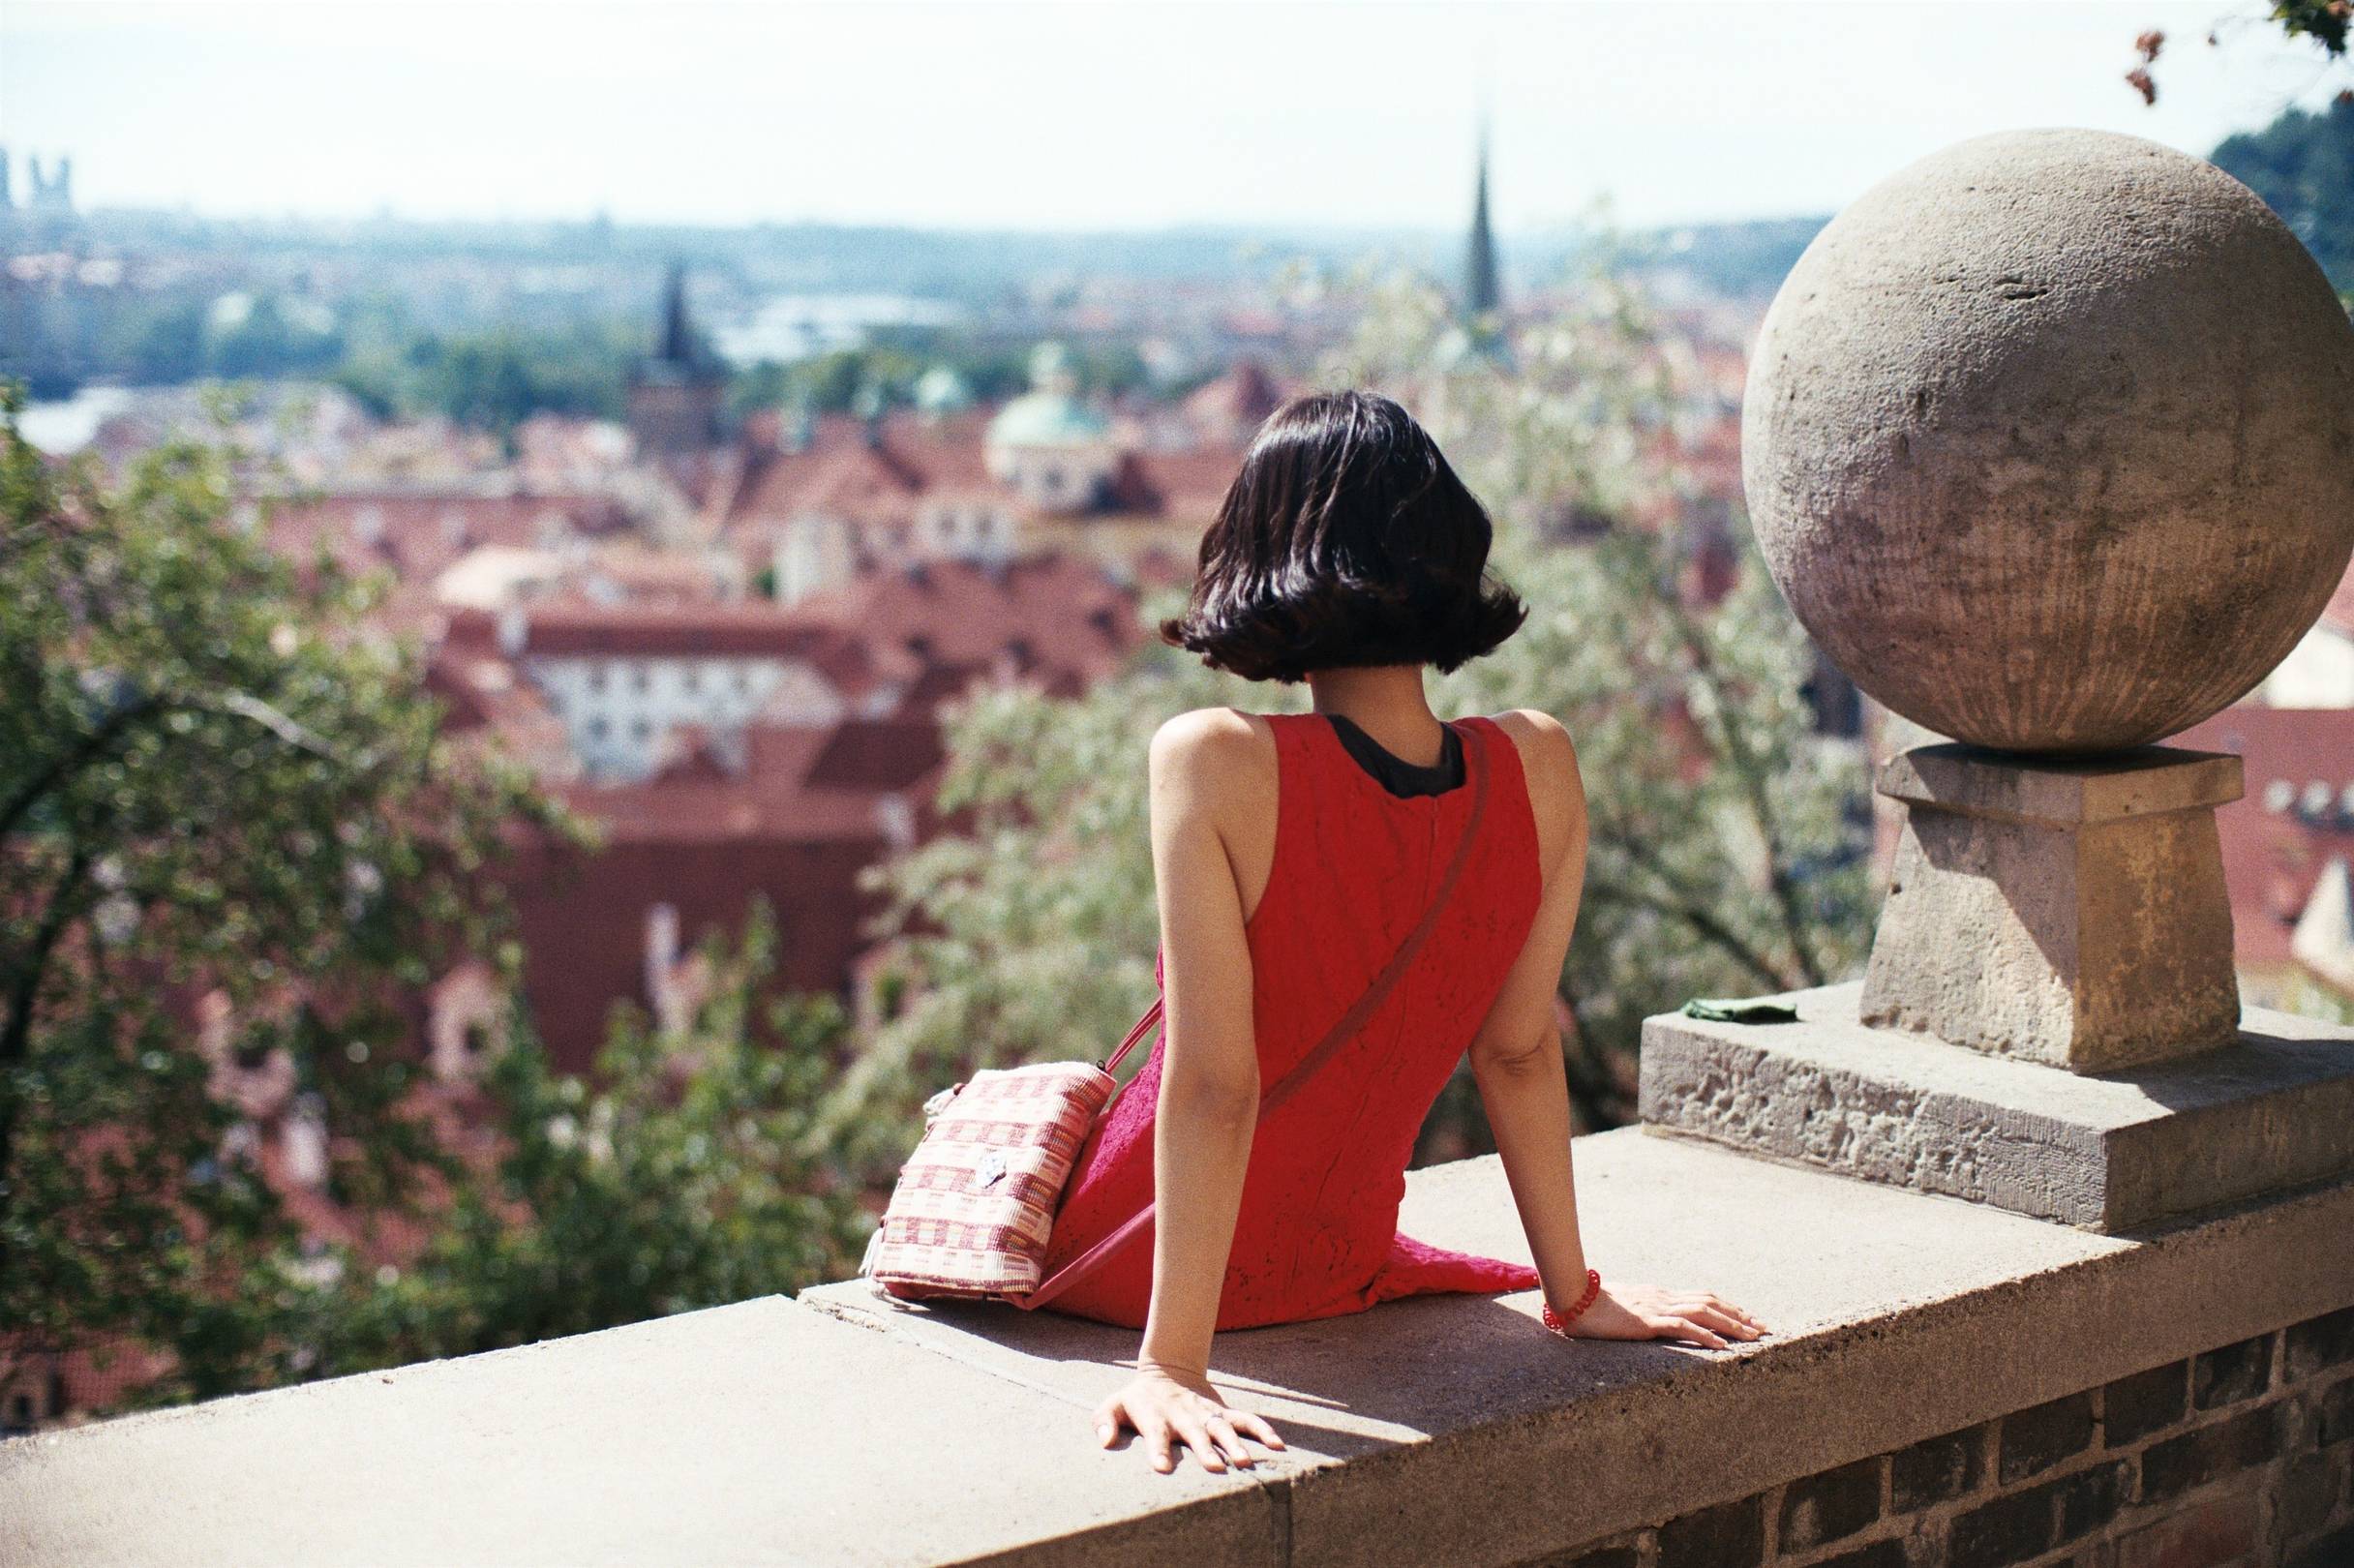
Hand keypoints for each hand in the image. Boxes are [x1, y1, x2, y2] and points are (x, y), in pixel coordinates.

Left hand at [1093, 1362, 1286, 1474]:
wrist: (1167, 1370)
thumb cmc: (1137, 1399)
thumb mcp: (1113, 1405)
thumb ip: (1104, 1421)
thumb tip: (1104, 1440)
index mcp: (1156, 1417)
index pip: (1156, 1434)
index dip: (1158, 1450)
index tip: (1163, 1468)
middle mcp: (1183, 1416)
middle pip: (1195, 1433)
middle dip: (1206, 1450)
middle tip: (1217, 1468)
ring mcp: (1206, 1413)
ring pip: (1223, 1427)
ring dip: (1235, 1443)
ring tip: (1247, 1462)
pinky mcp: (1222, 1412)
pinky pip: (1246, 1419)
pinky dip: (1262, 1429)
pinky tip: (1277, 1445)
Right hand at [1553, 1282, 1769, 1348]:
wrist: (1573, 1299)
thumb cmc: (1593, 1306)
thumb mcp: (1625, 1310)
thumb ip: (1641, 1314)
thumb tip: (1650, 1322)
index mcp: (1660, 1296)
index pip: (1702, 1298)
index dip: (1728, 1307)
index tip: (1748, 1318)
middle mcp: (1663, 1298)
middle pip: (1710, 1302)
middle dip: (1740, 1315)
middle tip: (1763, 1328)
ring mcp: (1657, 1307)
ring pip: (1703, 1312)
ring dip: (1731, 1324)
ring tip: (1753, 1337)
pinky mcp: (1647, 1321)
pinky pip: (1682, 1327)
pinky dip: (1704, 1334)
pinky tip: (1721, 1345)